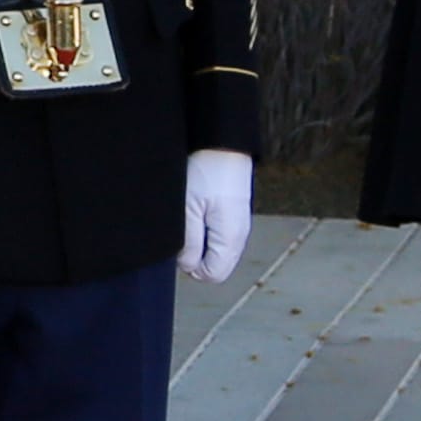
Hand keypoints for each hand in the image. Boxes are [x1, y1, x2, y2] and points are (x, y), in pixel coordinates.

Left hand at [177, 151, 255, 283]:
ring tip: (192, 218)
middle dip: (196, 257)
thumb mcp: (188, 209)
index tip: (180, 245)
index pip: (212, 275)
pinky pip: (219, 238)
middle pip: (217, 266)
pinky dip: (206, 232)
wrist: (223, 145)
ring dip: (201, 244)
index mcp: (230, 238)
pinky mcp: (234, 217)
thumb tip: (188, 265)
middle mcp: (239, 236)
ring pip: (217, 252)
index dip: (191, 266)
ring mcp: (239, 227)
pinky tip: (198, 214)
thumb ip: (188, 242)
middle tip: (184, 230)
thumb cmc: (206, 173)